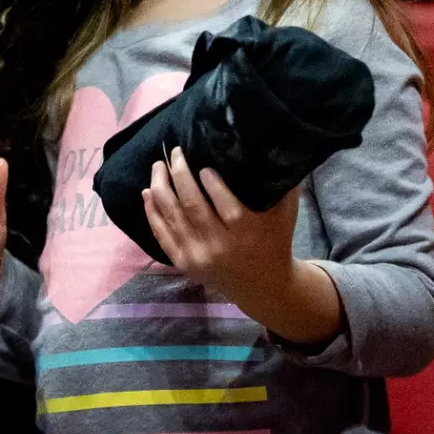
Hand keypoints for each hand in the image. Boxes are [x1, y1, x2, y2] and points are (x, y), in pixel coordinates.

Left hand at [144, 148, 341, 345]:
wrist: (262, 286)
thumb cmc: (275, 241)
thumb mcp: (286, 214)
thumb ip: (281, 184)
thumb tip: (272, 147)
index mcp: (246, 232)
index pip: (224, 203)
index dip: (210, 181)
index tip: (202, 161)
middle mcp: (219, 245)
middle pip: (191, 206)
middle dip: (179, 174)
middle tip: (175, 152)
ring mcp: (197, 256)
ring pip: (172, 216)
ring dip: (160, 187)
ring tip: (158, 166)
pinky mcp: (183, 263)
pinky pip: (161, 234)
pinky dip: (151, 212)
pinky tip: (147, 192)